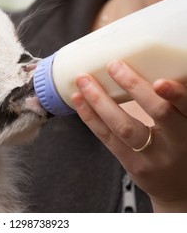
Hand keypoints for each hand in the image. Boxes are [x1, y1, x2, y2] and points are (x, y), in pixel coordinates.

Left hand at [71, 60, 186, 211]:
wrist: (179, 188)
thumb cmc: (182, 145)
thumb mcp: (186, 124)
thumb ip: (175, 104)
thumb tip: (157, 67)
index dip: (176, 95)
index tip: (160, 82)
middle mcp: (177, 144)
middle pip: (158, 113)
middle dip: (134, 87)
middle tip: (114, 66)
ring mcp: (152, 157)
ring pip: (124, 127)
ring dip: (100, 100)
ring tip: (84, 81)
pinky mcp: (132, 164)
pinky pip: (107, 138)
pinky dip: (91, 117)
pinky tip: (79, 100)